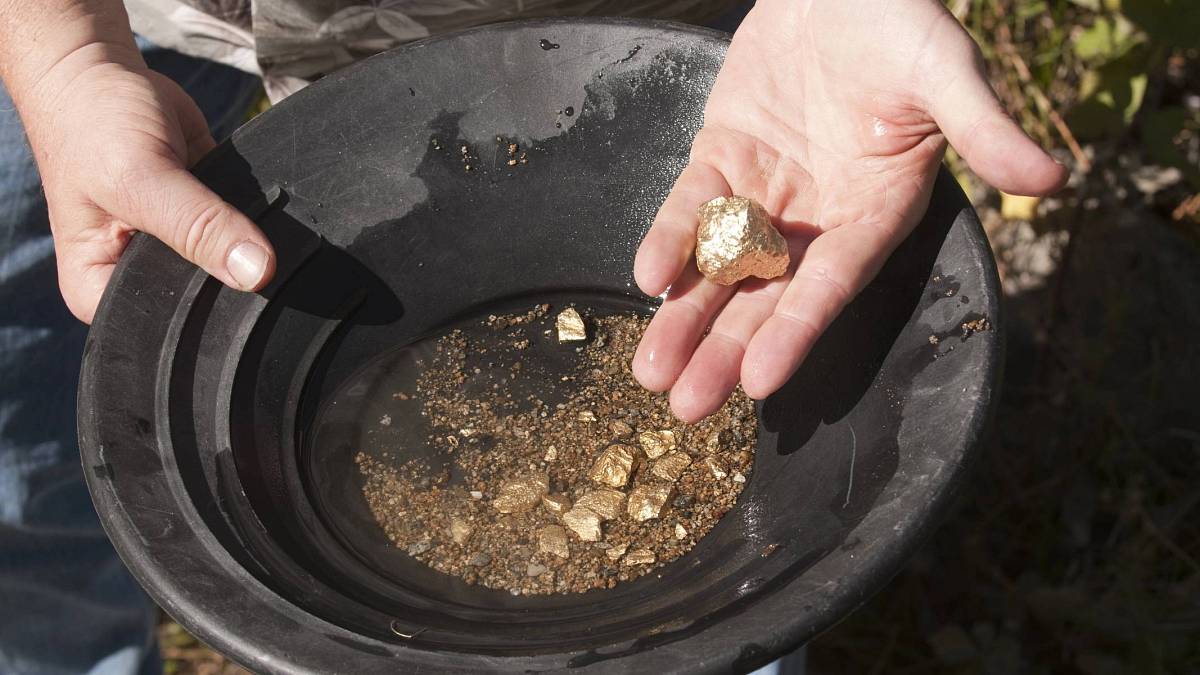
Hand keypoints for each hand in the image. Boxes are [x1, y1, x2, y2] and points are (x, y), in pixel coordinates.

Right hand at [20, 50, 274, 322]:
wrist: (102, 73)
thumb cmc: (92, 123)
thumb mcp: (139, 177)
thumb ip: (198, 226)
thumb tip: (257, 271)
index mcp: (99, 289)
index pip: (167, 323)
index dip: (207, 307)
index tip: (241, 279)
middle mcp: (138, 278)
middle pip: (203, 297)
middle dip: (230, 270)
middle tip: (243, 233)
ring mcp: (175, 251)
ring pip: (231, 265)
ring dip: (250, 241)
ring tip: (243, 207)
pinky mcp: (205, 222)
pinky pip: (245, 233)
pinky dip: (257, 216)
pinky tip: (257, 199)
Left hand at [632, 0, 1065, 420]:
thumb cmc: (903, 20)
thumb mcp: (946, 68)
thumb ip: (984, 127)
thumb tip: (1055, 178)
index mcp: (876, 210)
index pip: (833, 282)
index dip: (797, 330)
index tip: (761, 382)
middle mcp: (818, 215)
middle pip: (767, 295)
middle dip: (726, 349)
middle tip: (686, 409)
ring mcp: (767, 191)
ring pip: (720, 265)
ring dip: (686, 316)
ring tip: (651, 372)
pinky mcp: (723, 157)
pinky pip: (692, 207)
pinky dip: (670, 239)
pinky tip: (648, 279)